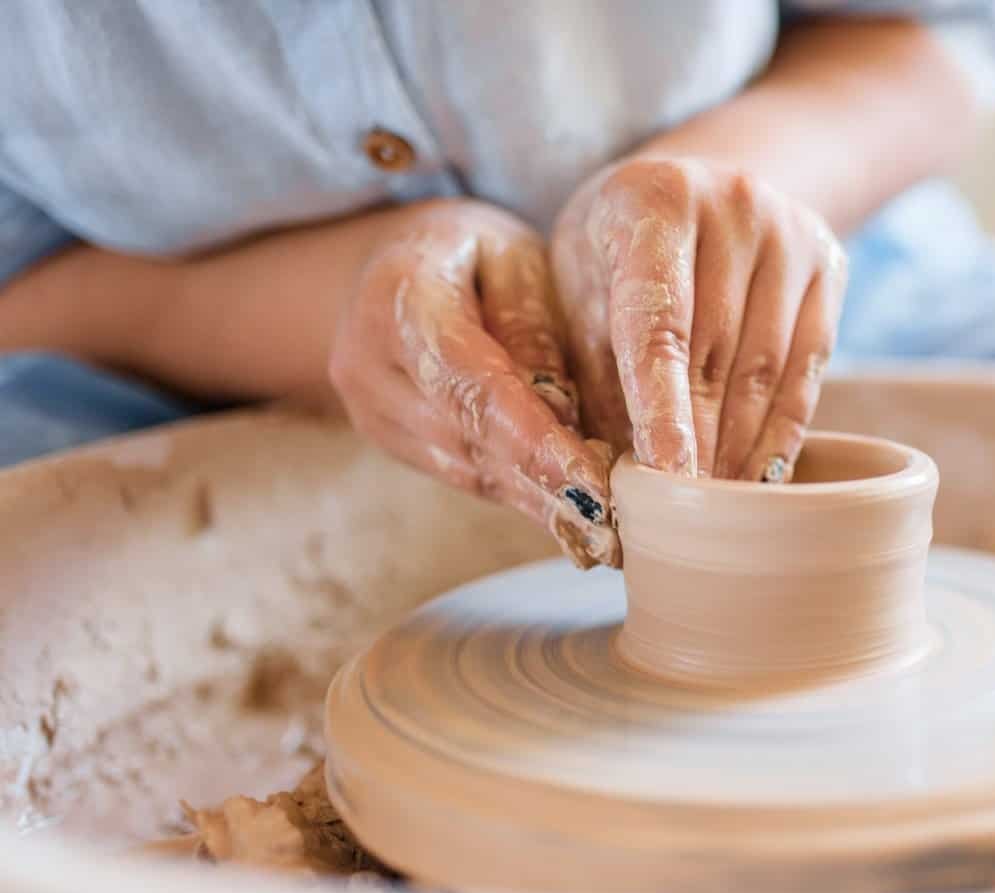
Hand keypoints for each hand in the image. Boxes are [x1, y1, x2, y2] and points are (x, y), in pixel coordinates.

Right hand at [328, 199, 618, 567]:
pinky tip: (570, 515)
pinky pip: (460, 474)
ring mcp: (368, 408)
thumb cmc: (472, 250)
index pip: (471, 383)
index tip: (592, 482)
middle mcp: (367, 361)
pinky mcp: (386, 438)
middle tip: (617, 522)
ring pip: (465, 468)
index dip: (533, 439)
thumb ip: (533, 323)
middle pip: (469, 437)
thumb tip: (562, 411)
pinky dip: (518, 494)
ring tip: (605, 530)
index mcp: (399, 296)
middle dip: (546, 483)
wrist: (392, 264)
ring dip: (536, 501)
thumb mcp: (515, 257)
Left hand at [551, 157, 847, 480]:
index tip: (664, 476)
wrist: (695, 182)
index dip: (662, 406)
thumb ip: (591, 366)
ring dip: (742, 447)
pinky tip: (760, 475)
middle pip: (717, 353)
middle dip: (699, 443)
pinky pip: (808, 368)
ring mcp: (791, 232)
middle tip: (682, 514)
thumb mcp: (578, 284)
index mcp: (654, 200)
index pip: (660, 323)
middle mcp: (734, 204)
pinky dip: (783, 430)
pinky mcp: (830, 264)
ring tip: (718, 509)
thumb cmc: (614, 247)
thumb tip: (611, 473)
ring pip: (768, 367)